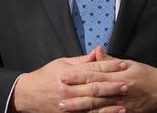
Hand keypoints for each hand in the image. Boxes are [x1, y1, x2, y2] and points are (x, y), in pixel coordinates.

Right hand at [12, 49, 126, 112]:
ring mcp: (68, 105)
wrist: (28, 95)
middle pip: (94, 86)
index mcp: (68, 74)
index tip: (124, 65)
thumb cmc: (46, 76)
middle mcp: (68, 90)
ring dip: (110, 103)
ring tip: (125, 101)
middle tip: (128, 84)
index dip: (109, 67)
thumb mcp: (62, 63)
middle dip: (112, 85)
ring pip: (93, 104)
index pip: (93, 69)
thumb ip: (82, 61)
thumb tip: (98, 51)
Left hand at [59, 48, 156, 112]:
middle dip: (74, 91)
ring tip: (64, 106)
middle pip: (93, 90)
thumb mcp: (129, 63)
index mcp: (119, 74)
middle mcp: (119, 89)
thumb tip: (96, 51)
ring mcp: (122, 104)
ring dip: (80, 106)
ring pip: (97, 105)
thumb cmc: (146, 75)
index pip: (94, 73)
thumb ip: (110, 61)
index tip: (63, 75)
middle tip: (58, 90)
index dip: (78, 74)